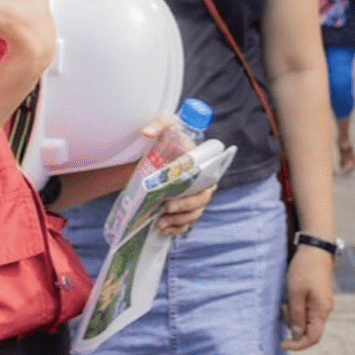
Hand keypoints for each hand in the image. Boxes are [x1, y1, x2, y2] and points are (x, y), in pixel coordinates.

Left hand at [132, 116, 213, 235]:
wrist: (163, 152)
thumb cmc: (171, 138)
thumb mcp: (167, 126)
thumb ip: (159, 124)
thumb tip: (146, 133)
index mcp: (205, 169)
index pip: (208, 185)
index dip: (194, 195)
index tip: (176, 198)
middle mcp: (203, 185)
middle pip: (200, 203)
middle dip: (184, 208)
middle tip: (166, 209)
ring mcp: (194, 199)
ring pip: (193, 215)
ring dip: (179, 222)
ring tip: (161, 223)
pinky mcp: (185, 209)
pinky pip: (186, 225)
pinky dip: (177, 230)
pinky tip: (164, 230)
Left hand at [282, 244, 334, 350]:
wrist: (316, 247)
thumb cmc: (304, 269)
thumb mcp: (295, 293)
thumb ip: (296, 316)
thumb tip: (297, 335)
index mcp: (321, 310)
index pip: (313, 338)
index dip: (298, 346)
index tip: (283, 344)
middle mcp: (325, 309)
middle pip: (310, 330)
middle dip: (293, 327)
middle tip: (282, 310)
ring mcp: (323, 302)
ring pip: (308, 320)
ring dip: (294, 316)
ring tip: (286, 299)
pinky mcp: (320, 295)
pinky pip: (308, 310)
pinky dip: (297, 308)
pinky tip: (290, 296)